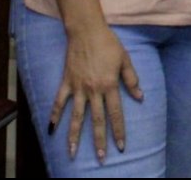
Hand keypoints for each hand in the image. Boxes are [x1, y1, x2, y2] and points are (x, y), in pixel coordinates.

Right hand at [50, 24, 142, 161]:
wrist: (86, 31)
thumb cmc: (108, 44)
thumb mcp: (125, 60)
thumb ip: (131, 80)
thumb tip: (140, 97)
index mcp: (110, 85)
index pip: (115, 114)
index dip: (118, 131)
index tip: (121, 147)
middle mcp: (93, 90)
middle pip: (97, 120)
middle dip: (99, 141)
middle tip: (100, 159)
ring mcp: (78, 88)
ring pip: (76, 117)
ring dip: (74, 136)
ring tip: (72, 154)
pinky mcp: (66, 83)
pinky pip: (58, 103)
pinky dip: (54, 116)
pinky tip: (50, 130)